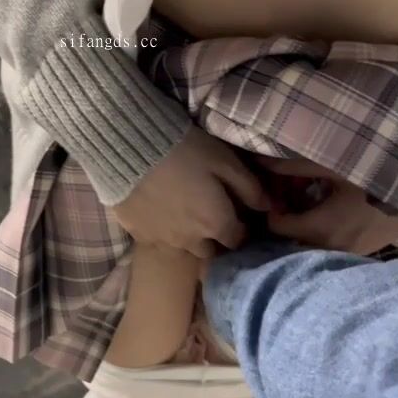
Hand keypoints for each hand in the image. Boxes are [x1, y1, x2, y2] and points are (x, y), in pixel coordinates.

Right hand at [114, 126, 270, 257]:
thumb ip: (250, 188)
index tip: (239, 217)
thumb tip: (269, 208)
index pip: (237, 240)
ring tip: (184, 214)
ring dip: (188, 236)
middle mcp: (191, 240)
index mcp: (216, 224)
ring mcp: (162, 240)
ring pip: (182, 247)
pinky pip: (156, 238)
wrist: (129, 147)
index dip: (240, 229)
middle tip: (210, 216)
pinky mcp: (137, 233)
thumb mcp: (225, 161)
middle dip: (213, 238)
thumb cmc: (185, 150)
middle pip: (209, 250)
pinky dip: (162, 229)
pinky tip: (159, 211)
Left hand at [261, 158, 397, 254]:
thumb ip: (294, 166)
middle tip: (288, 195)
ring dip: (303, 227)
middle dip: (286, 218)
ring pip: (309, 244)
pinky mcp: (358, 253)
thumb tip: (260, 160)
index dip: (271, 206)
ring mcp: (344, 254)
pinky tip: (329, 214)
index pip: (276, 226)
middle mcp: (327, 248)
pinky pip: (328, 247)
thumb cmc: (374, 177)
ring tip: (306, 203)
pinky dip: (322, 233)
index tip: (275, 190)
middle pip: (291, 238)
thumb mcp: (333, 166)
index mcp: (318, 228)